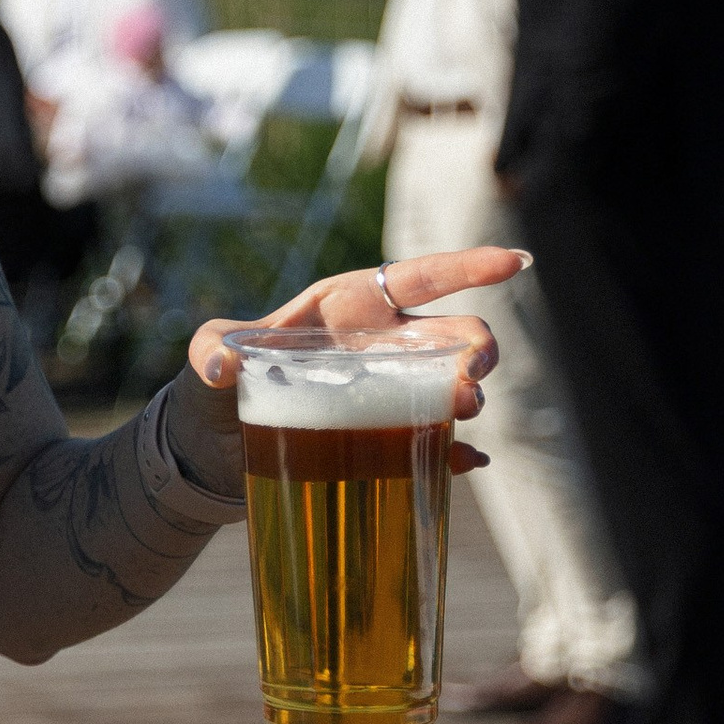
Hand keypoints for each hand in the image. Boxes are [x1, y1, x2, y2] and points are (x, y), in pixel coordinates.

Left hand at [172, 248, 522, 493]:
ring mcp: (388, 393)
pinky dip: (456, 453)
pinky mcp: (386, 439)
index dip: (468, 266)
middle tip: (470, 374)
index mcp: (348, 307)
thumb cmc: (215, 385)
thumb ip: (211, 348)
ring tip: (461, 409)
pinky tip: (469, 460)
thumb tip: (220, 364)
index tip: (514, 262)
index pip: (418, 278)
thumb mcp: (209, 356)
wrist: (212, 449)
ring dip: (467, 396)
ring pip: (452, 386)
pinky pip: (436, 444)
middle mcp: (380, 345)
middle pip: (453, 335)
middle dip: (477, 348)